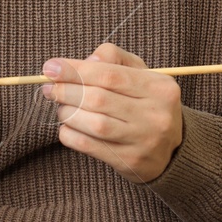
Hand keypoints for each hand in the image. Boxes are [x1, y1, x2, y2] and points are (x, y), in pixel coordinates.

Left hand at [40, 43, 183, 183]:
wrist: (172, 150)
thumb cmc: (148, 105)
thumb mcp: (141, 75)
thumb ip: (114, 59)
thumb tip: (85, 61)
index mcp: (160, 87)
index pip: (109, 75)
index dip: (75, 70)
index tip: (51, 67)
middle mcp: (155, 114)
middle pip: (99, 99)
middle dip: (67, 91)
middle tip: (49, 88)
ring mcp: (144, 140)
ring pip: (94, 124)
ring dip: (68, 113)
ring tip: (60, 107)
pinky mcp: (131, 161)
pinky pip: (91, 147)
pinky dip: (72, 135)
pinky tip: (67, 127)